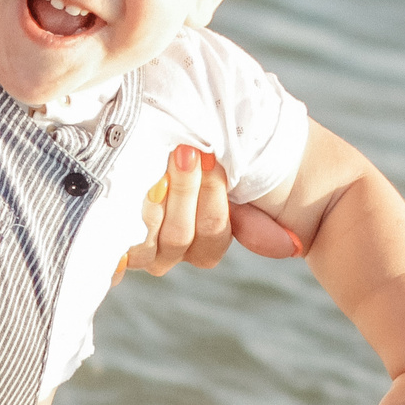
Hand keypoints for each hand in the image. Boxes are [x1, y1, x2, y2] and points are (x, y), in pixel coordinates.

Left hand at [121, 146, 305, 277]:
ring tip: (157, 161)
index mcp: (204, 244)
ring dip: (155, 198)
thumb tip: (292, 246)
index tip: (211, 157)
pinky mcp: (112, 243)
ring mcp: (140, 250)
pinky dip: (120, 221)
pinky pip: (117, 242)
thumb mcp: (225, 178)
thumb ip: (255, 212)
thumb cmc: (195, 164)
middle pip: (181, 236)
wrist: (147, 152)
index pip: (213, 234)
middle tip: (185, 152)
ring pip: (150, 238)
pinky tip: (125, 194)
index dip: (212, 197)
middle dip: (185, 191)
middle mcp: (172, 253)